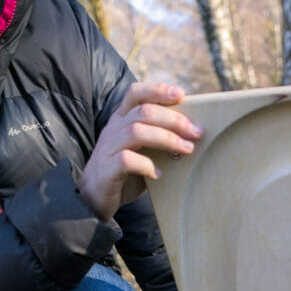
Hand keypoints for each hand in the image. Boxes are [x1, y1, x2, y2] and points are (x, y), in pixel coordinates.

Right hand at [77, 82, 201, 221]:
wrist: (93, 200)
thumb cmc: (123, 175)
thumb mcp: (141, 151)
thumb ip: (157, 141)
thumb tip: (190, 137)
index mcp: (120, 120)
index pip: (136, 93)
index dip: (158, 90)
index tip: (181, 95)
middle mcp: (113, 129)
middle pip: (144, 112)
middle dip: (174, 120)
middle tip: (197, 132)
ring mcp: (108, 148)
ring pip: (136, 132)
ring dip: (166, 139)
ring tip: (186, 149)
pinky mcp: (106, 170)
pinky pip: (127, 160)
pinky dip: (147, 165)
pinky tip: (159, 174)